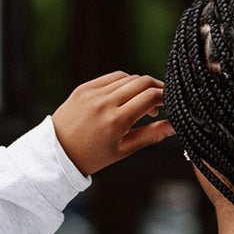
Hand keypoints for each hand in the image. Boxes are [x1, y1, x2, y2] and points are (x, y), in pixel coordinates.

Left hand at [50, 72, 175, 175]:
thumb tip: (174, 126)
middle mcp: (105, 103)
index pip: (150, 97)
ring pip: (128, 78)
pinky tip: (126, 95)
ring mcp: (93, 93)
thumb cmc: (94, 156)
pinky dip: (124, 83)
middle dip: (156, 87)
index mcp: (116, 122)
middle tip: (160, 101)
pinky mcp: (85, 87)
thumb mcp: (124, 149)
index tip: (171, 102)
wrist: (59, 151)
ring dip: (140, 86)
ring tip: (142, 101)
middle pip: (141, 82)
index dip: (165, 96)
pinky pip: (111, 78)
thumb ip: (151, 135)